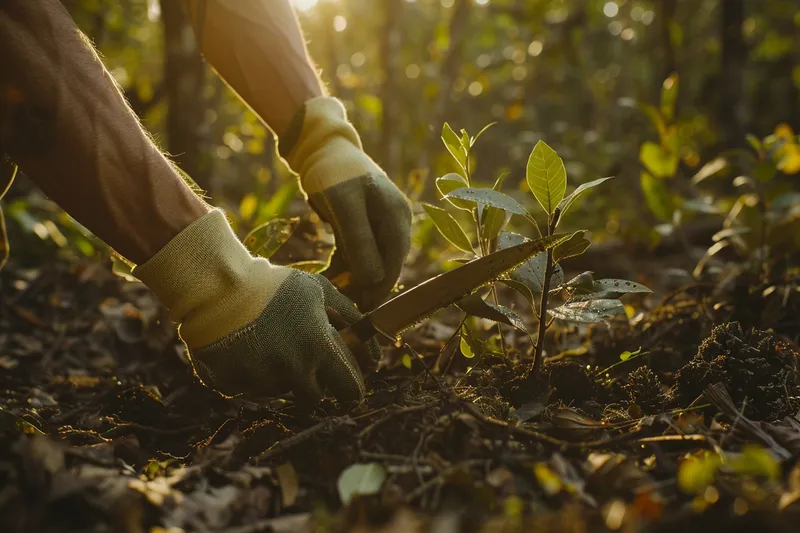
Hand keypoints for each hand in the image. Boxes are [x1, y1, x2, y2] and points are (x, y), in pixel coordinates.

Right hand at [133, 209, 379, 404]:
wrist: (216, 285)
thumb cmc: (275, 285)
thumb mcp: (319, 290)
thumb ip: (349, 314)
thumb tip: (372, 334)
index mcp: (318, 349)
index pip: (348, 389)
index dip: (353, 392)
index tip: (350, 392)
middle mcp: (291, 371)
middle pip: (313, 399)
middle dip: (314, 386)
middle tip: (306, 367)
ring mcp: (258, 381)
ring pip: (279, 392)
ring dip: (280, 377)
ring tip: (268, 345)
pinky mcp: (229, 385)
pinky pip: (247, 389)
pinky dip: (249, 375)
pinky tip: (244, 350)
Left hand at [281, 97, 411, 310]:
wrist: (319, 149)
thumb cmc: (333, 171)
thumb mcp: (345, 204)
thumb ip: (360, 240)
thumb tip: (374, 280)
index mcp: (396, 215)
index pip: (394, 260)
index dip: (381, 287)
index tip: (365, 309)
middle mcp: (392, 223)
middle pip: (384, 265)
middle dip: (366, 289)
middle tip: (347, 311)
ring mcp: (377, 227)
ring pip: (368, 264)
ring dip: (352, 282)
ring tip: (334, 299)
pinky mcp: (359, 230)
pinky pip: (355, 257)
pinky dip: (343, 270)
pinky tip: (328, 282)